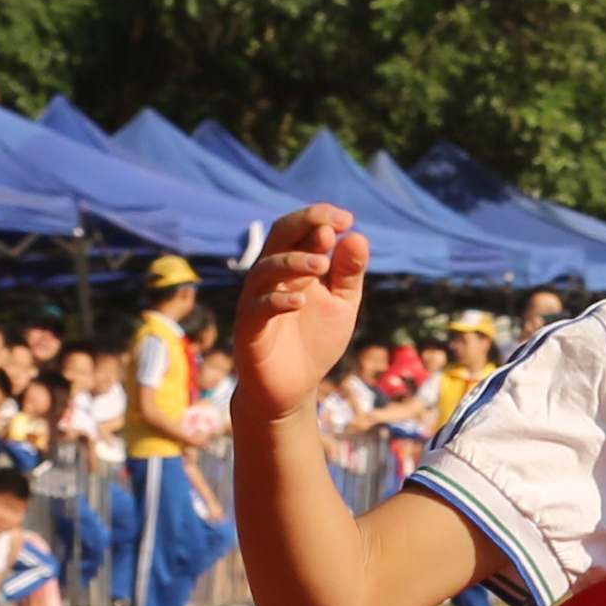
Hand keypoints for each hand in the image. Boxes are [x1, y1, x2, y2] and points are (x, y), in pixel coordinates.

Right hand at [236, 207, 369, 424]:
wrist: (293, 388)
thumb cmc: (315, 340)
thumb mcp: (341, 304)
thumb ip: (348, 272)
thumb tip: (357, 236)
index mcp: (295, 265)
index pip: (301, 229)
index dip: (320, 217)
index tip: (347, 219)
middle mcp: (272, 276)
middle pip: (280, 235)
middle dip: (304, 224)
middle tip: (330, 227)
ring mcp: (257, 300)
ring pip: (266, 268)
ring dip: (294, 262)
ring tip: (322, 265)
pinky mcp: (248, 328)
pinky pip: (258, 307)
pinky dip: (279, 300)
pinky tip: (302, 301)